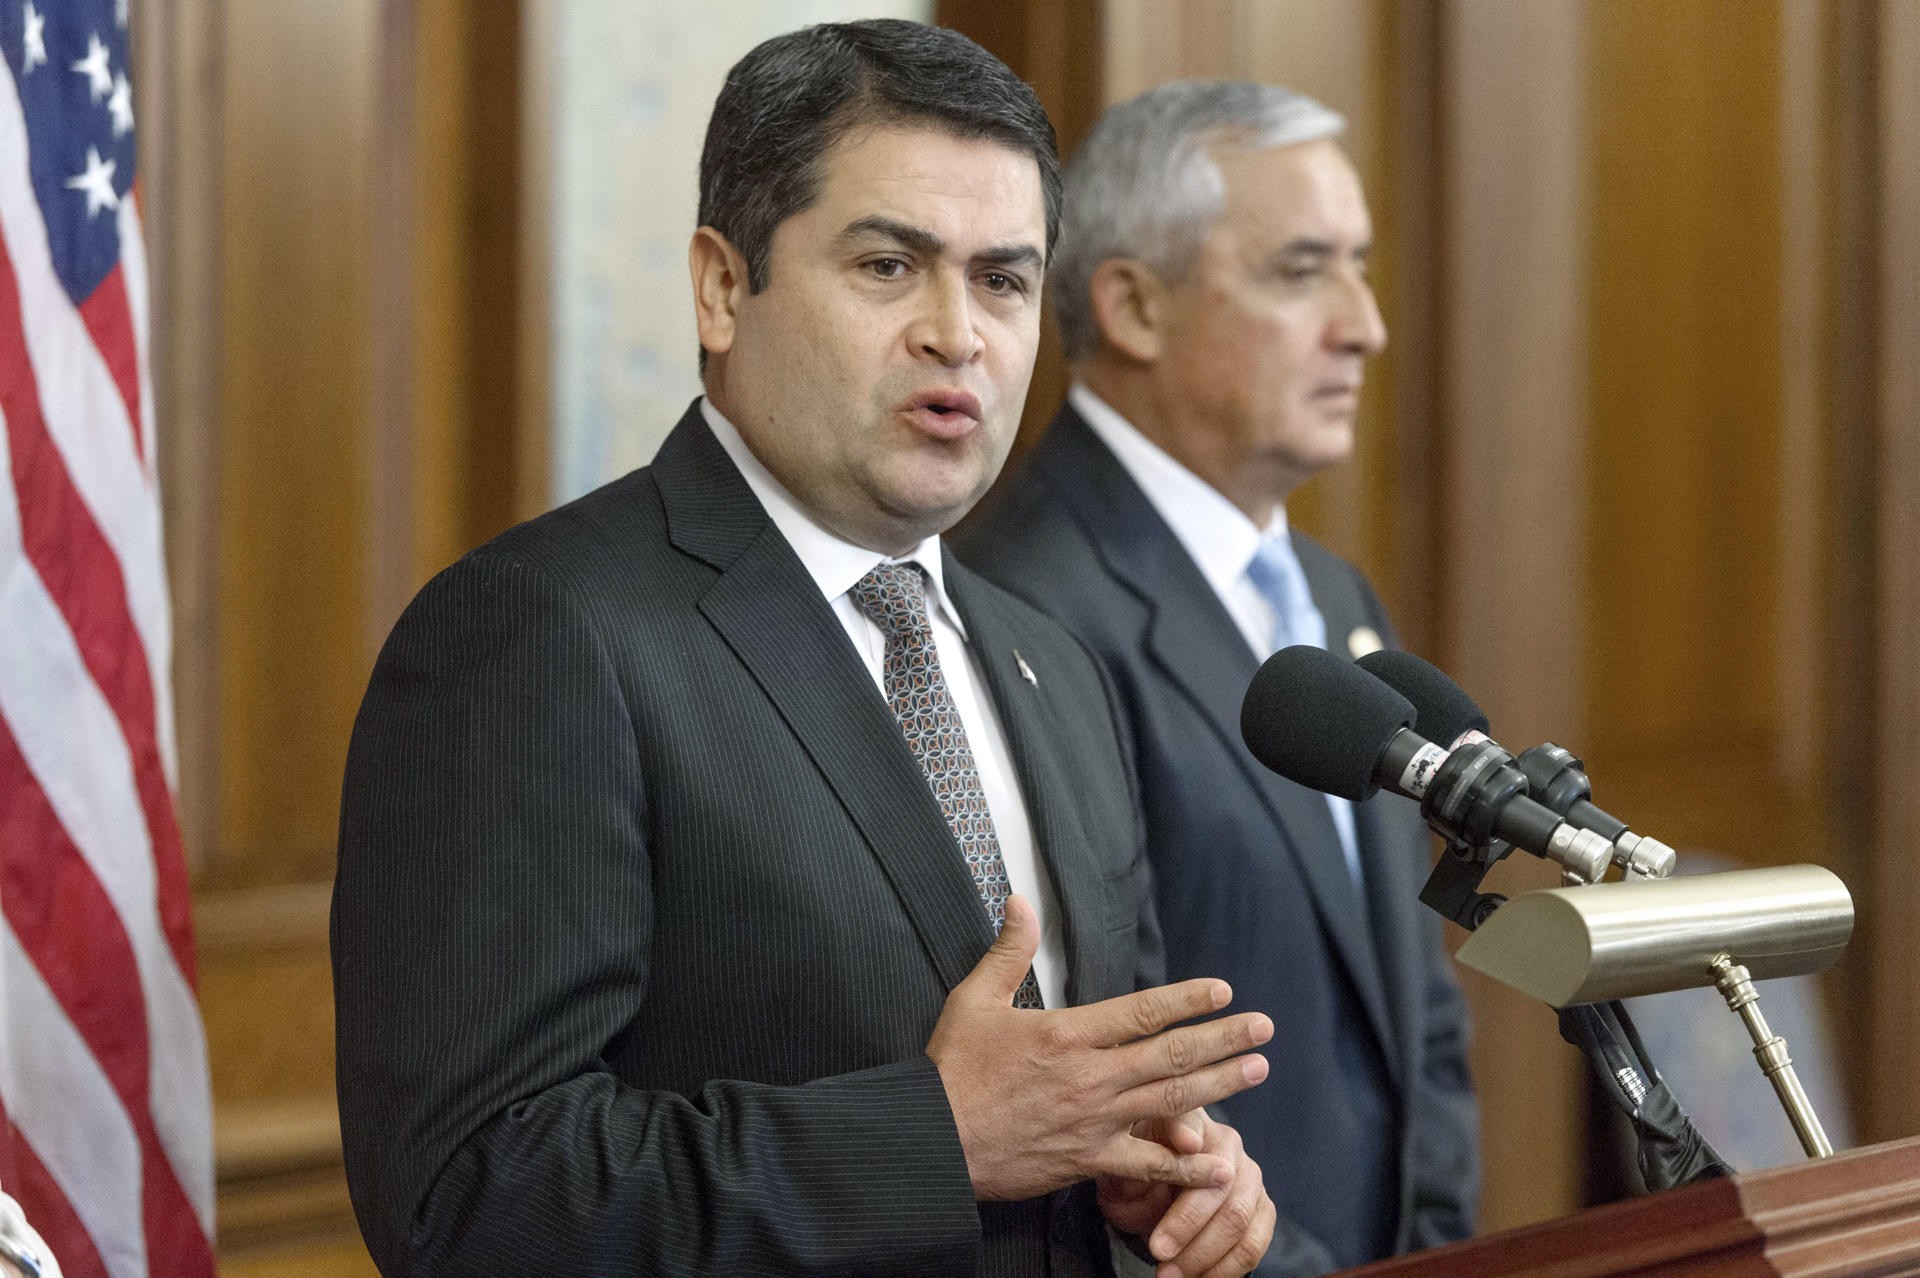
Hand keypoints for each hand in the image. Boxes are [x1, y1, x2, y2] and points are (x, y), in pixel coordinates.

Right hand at [927, 895, 1272, 1201]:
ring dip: (1220, 1084)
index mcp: (1068, 1034)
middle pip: (1171, 1053)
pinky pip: (1147, 1164)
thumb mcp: (974, 999)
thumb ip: (1007, 951)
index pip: (1142, 1011)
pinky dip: (1186, 1166)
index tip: (1222, 990)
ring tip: (1257, 1070)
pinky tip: (1221, 1163)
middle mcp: (1091, 1076)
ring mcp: (1095, 1122)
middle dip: (1223, 1038)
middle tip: (1264, 1028)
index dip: (1187, 999)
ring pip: (1170, 1100)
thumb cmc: (951, 1071)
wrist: (932, 1140)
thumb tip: (1020, 903)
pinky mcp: (1088, 1161)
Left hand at [1099, 1111, 1274, 1277]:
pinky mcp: (1261, 1210)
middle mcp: (1227, 1144)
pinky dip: (1225, 1269)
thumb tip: (1176, 1150)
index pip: (1189, 1123)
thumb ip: (1140, 1158)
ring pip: (1238, 1218)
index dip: (1187, 1133)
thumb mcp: (1120, 1167)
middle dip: (1187, 1223)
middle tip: (1157, 1250)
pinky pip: (1252, 1244)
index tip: (1186, 1145)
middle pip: (1219, 1184)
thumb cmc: (1133, 1177)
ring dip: (1202, 1254)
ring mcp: (1249, 1177)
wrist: (1146, 1199)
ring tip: (1169, 1274)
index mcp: (1188, 1122)